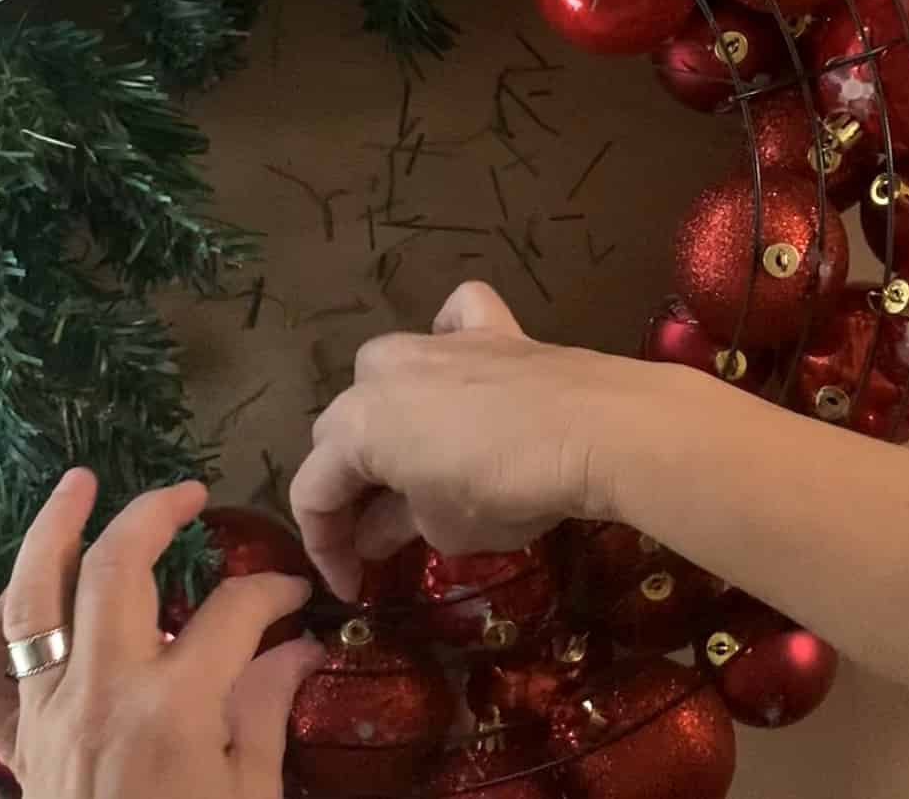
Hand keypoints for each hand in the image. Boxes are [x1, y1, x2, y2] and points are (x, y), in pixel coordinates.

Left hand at [0, 469, 323, 797]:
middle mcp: (101, 691)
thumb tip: (296, 650)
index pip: (232, 612)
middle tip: (188, 494)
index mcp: (173, 706)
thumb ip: (265, 709)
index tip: (295, 596)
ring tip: (80, 483)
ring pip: (32, 599)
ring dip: (54, 531)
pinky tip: (15, 597)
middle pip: (117, 569)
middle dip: (154, 515)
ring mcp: (47, 712)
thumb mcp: (251, 792)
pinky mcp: (14, 742)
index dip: (272, 591)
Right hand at [291, 280, 694, 600]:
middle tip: (383, 537)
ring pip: (387, 376)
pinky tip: (461, 366)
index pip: (313, 493)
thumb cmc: (507, 489)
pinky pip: (453, 322)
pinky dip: (449, 338)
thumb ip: (396, 527)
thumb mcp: (444, 529)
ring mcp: (435, 341)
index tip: (353, 586)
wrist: (595, 428)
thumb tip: (375, 532)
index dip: (326, 548)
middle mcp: (380, 372)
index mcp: (355, 427)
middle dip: (354, 488)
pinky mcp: (490, 327)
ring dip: (391, 420)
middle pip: (344, 435)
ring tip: (418, 465)